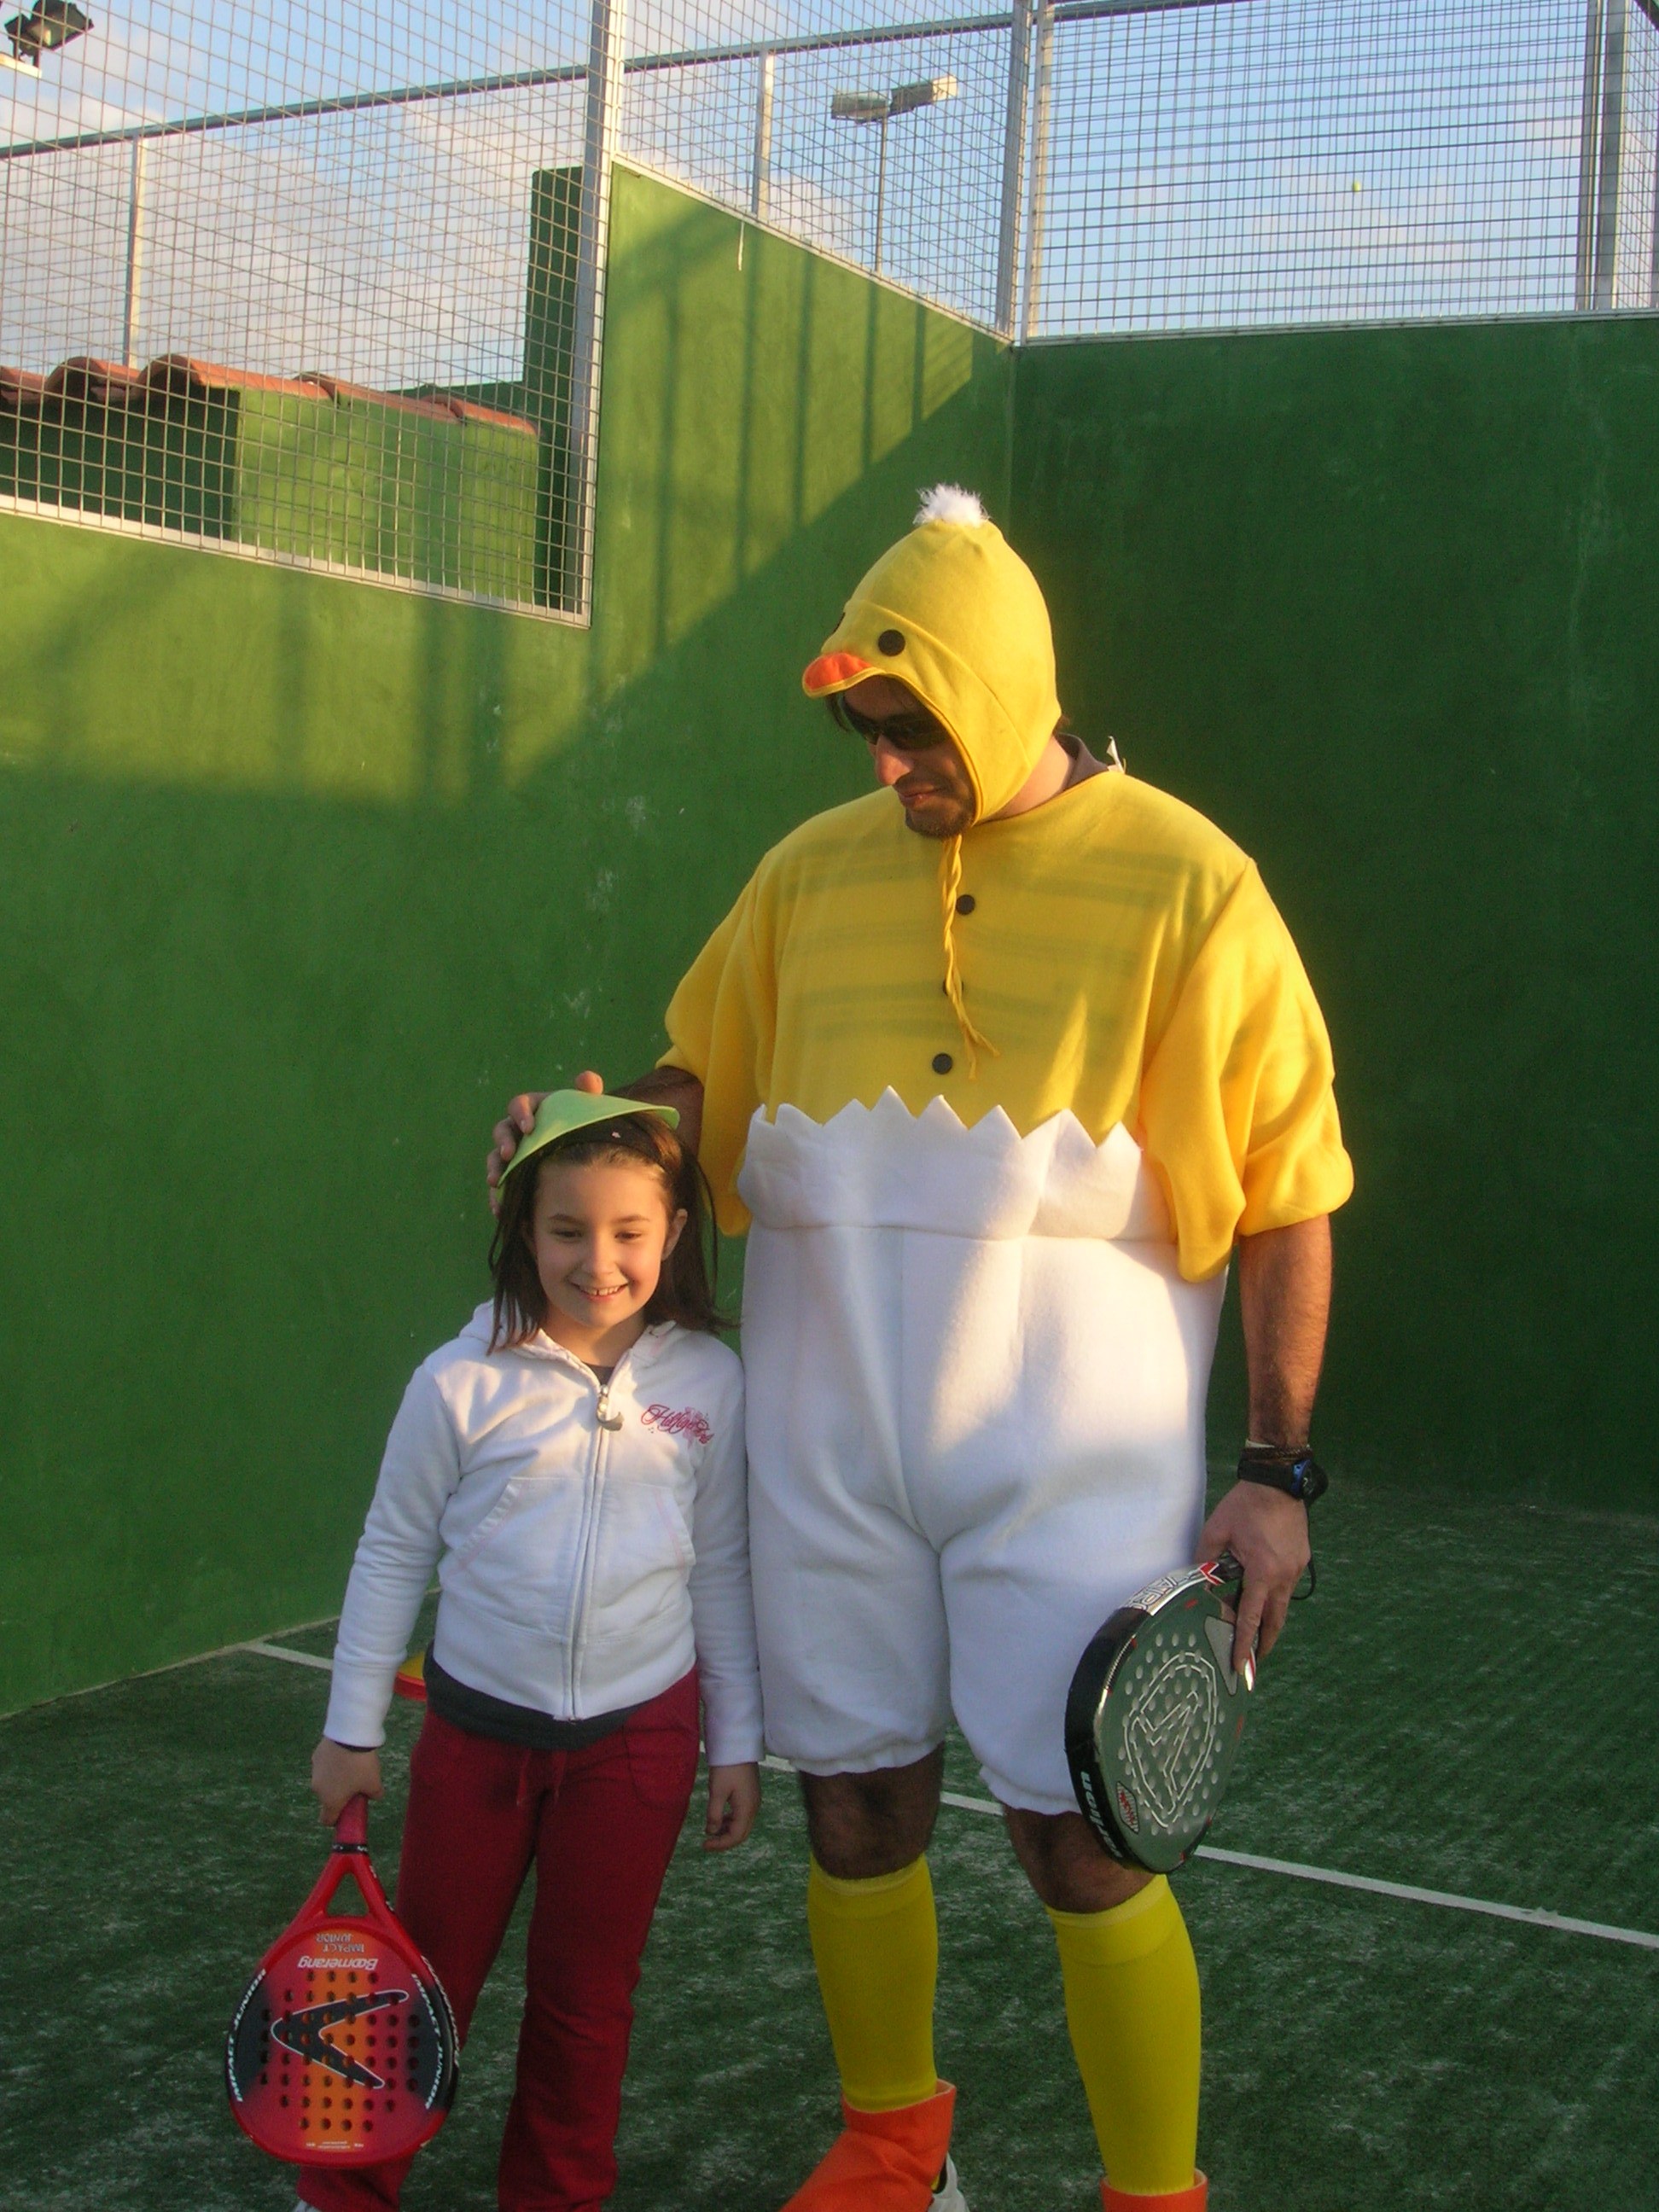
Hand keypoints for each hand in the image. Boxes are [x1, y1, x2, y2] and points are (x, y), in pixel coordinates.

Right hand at [311, 1737, 383, 1824]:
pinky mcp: (315, 1756)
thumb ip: (375, 1794)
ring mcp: (314, 1772)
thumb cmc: (361, 1765)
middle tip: (355, 1784)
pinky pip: (324, 1765)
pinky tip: (344, 1753)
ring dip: (335, 1778)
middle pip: (327, 1798)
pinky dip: (332, 1763)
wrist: (349, 1735)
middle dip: (339, 1795)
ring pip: (324, 1781)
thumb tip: (376, 1796)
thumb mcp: (374, 1782)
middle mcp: (318, 1789)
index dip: (337, 1819)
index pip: (327, 1820)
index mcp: (331, 1801)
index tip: (348, 1811)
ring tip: (351, 1765)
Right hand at [486, 1072, 603, 1212]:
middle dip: (502, 1142)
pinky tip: (500, 1209)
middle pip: (502, 1131)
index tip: (530, 1128)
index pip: (519, 1105)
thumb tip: (587, 1079)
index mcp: (533, 1109)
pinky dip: (498, 1197)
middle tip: (508, 1154)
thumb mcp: (588, 1110)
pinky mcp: (512, 1176)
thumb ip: (589, 1093)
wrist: (585, 1154)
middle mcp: (517, 1130)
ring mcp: (513, 1154)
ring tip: (497, 1183)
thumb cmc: (584, 1127)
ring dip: (494, 1169)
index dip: (521, 1114)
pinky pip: (500, 1185)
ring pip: (495, 1159)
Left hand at [703, 1762, 760, 1850]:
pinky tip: (718, 1818)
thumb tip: (711, 1832)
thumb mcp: (717, 1791)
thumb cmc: (727, 1767)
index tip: (704, 1845)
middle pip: (741, 1834)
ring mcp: (753, 1800)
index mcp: (747, 1809)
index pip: (735, 1836)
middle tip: (707, 1843)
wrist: (737, 1745)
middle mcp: (753, 1807)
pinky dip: (730, 1821)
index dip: (720, 1844)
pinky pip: (741, 1815)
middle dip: (724, 1841)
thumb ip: (714, 1814)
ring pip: (742, 1825)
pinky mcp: (750, 1794)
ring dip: (727, 1831)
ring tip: (710, 1831)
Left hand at [1195, 1481, 1309, 1672]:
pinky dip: (1276, 1598)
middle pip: (1275, 1620)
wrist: (1277, 1482)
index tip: (1240, 1665)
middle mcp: (1284, 1575)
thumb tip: (1196, 1578)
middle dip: (1264, 1643)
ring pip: (1283, 1605)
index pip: (1251, 1617)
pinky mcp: (1301, 1559)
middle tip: (1253, 1661)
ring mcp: (1296, 1568)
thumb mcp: (1217, 1531)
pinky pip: (1287, 1586)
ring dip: (1271, 1622)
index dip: (1244, 1643)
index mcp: (1263, 1572)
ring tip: (1259, 1637)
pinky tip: (1264, 1598)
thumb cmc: (1245, 1505)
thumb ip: (1205, 1559)